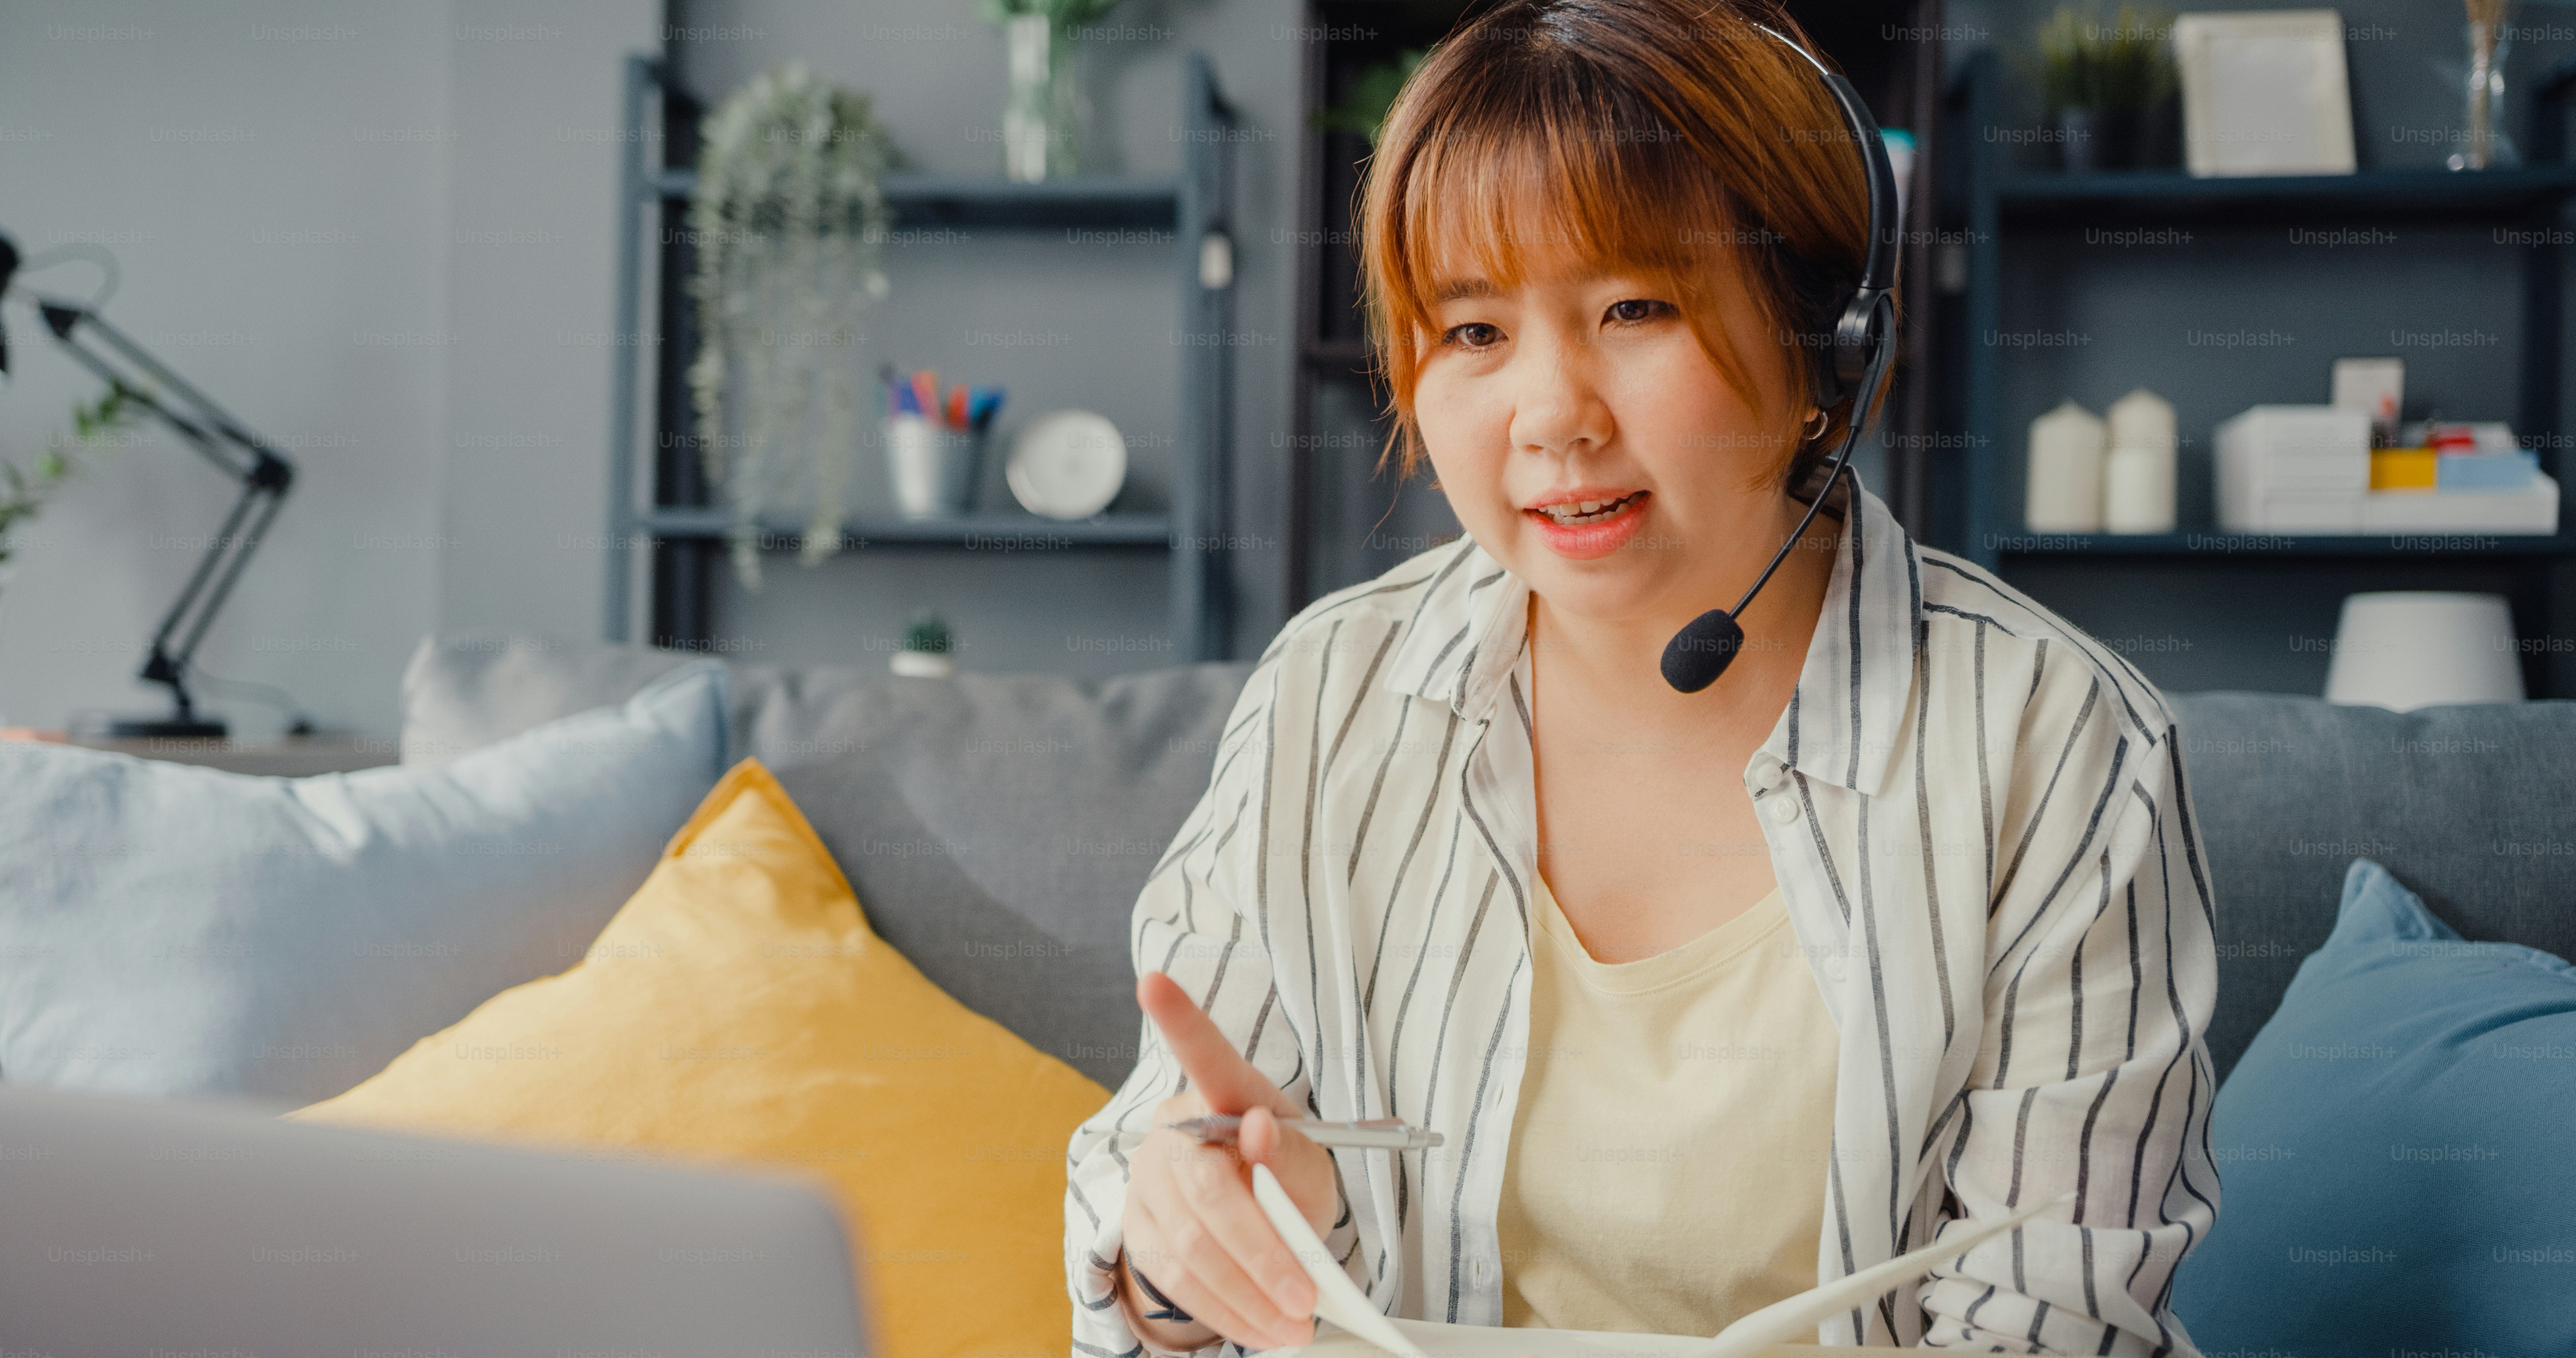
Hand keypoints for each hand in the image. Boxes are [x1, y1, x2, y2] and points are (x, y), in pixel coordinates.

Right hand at [1119, 971, 1341, 1351]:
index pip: (1202, 1051)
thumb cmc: (1286, 1173)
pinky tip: (1258, 1326)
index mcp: (1225, 1092)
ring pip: (1191, 1244)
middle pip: (1207, 1190)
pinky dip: (1223, 1309)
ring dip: (1247, 1295)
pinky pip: (1176, 1277)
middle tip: (1305, 1296)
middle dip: (1262, 1252)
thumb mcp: (1312, 1163)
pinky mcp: (1138, 1227)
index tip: (1154, 982)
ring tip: (1293, 1325)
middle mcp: (1176, 1127)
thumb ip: (1293, 1152)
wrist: (1256, 1214)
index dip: (1178, 1018)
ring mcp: (1148, 1178)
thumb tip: (1259, 1130)